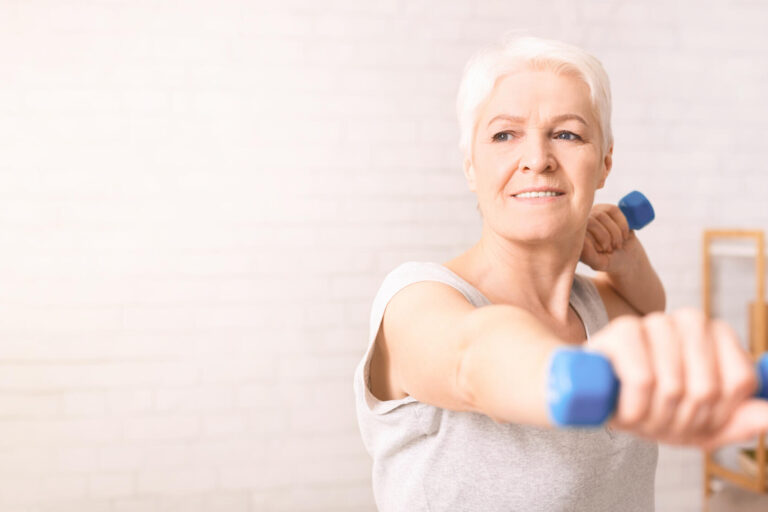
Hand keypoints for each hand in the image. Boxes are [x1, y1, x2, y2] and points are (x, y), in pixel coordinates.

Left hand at [580, 204, 636, 274]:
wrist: (627, 256)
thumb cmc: (609, 260)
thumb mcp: (599, 263)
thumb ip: (588, 255)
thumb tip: (583, 240)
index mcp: (574, 237)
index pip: (579, 231)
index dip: (594, 242)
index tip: (603, 252)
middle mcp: (580, 223)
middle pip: (590, 221)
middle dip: (605, 237)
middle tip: (611, 249)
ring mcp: (592, 214)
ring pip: (601, 215)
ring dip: (615, 233)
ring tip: (617, 245)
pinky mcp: (606, 209)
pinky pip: (613, 211)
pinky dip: (622, 225)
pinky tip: (624, 236)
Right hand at [587, 308, 767, 451]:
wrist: (594, 396)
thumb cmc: (651, 406)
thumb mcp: (701, 424)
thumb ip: (740, 420)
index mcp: (717, 336)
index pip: (739, 381)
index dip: (717, 414)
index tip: (695, 421)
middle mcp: (690, 321)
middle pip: (707, 388)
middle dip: (682, 420)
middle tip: (659, 423)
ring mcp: (656, 322)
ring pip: (673, 385)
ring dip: (654, 418)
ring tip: (638, 418)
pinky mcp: (623, 329)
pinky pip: (643, 378)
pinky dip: (634, 408)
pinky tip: (623, 411)